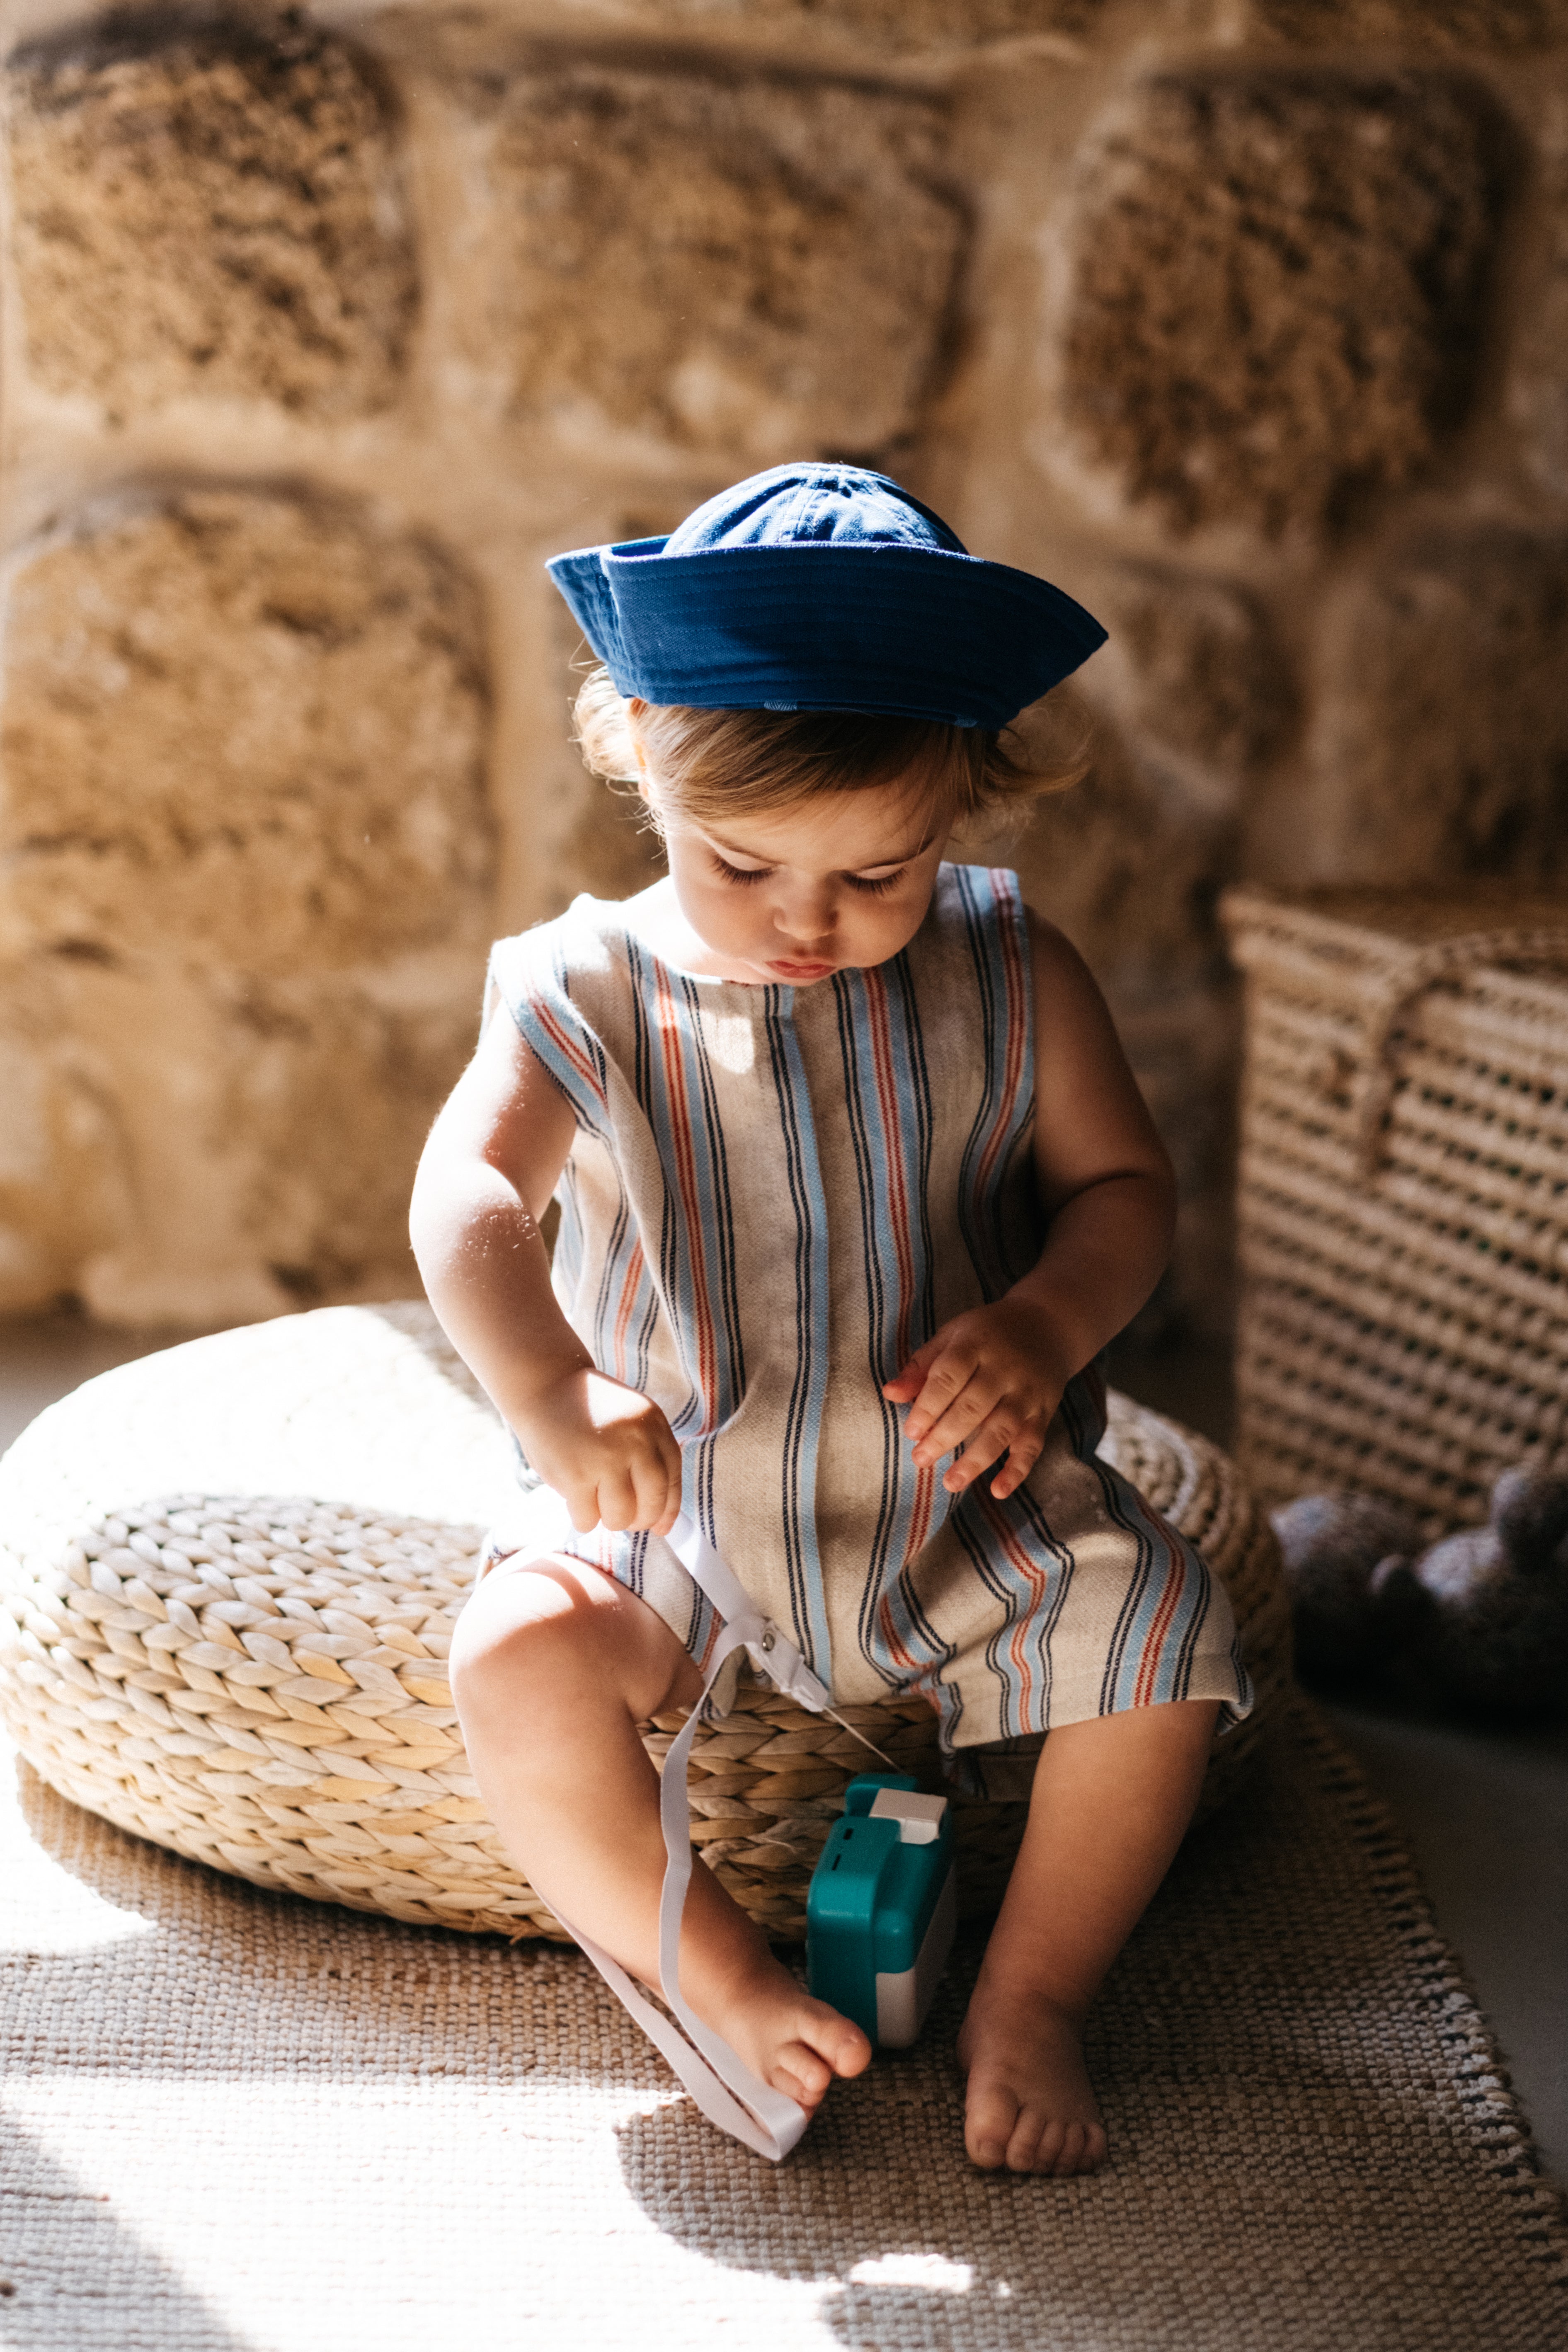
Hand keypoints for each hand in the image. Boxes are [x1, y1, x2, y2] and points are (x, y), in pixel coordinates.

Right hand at [513, 1367, 682, 1537]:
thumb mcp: (631, 1421)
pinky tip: (578, 1505)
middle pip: (651, 1503)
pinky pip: (588, 1518)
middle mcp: (636, 1441)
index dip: (668, 1510)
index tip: (661, 1526)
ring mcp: (606, 1459)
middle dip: (639, 1521)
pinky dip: (584, 1520)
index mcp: (654, 1425)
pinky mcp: (575, 1476)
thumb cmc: (589, 1410)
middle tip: (625, 1520)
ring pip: (620, 1517)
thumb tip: (661, 1517)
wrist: (545, 1386)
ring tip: (598, 1507)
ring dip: (610, 1521)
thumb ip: (648, 1456)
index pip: (671, 1481)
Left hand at [882, 1299, 1072, 1500]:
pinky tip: (998, 1491)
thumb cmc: (988, 1334)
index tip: (911, 1432)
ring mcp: (1026, 1393)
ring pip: (1001, 1430)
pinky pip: (1032, 1445)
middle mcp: (1003, 1369)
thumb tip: (890, 1393)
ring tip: (950, 1483)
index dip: (928, 1405)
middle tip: (920, 1459)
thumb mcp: (953, 1336)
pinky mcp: (1044, 1413)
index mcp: (975, 1344)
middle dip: (944, 1437)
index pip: (949, 1376)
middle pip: (973, 1407)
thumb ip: (921, 1366)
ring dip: (975, 1460)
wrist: (1048, 1325)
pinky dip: (1017, 1470)